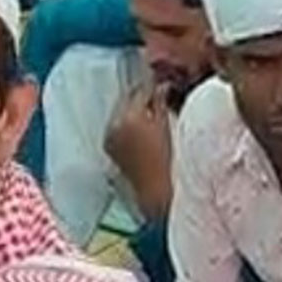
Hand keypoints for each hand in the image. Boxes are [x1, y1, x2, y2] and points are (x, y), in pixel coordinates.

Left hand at [104, 83, 173, 221]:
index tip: (169, 83)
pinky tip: (149, 131)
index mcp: (126, 117)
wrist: (158, 198)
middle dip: (144, 96)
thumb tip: (164, 86)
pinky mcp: (113, 153)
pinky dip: (133, 125)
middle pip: (128, 100)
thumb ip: (163, 101)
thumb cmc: (170, 163)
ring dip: (139, 111)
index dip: (156, 84)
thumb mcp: (170, 125)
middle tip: (165, 95)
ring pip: (124, 114)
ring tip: (159, 113)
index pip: (140, 89)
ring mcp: (110, 140)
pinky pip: (122, 128)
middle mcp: (112, 127)